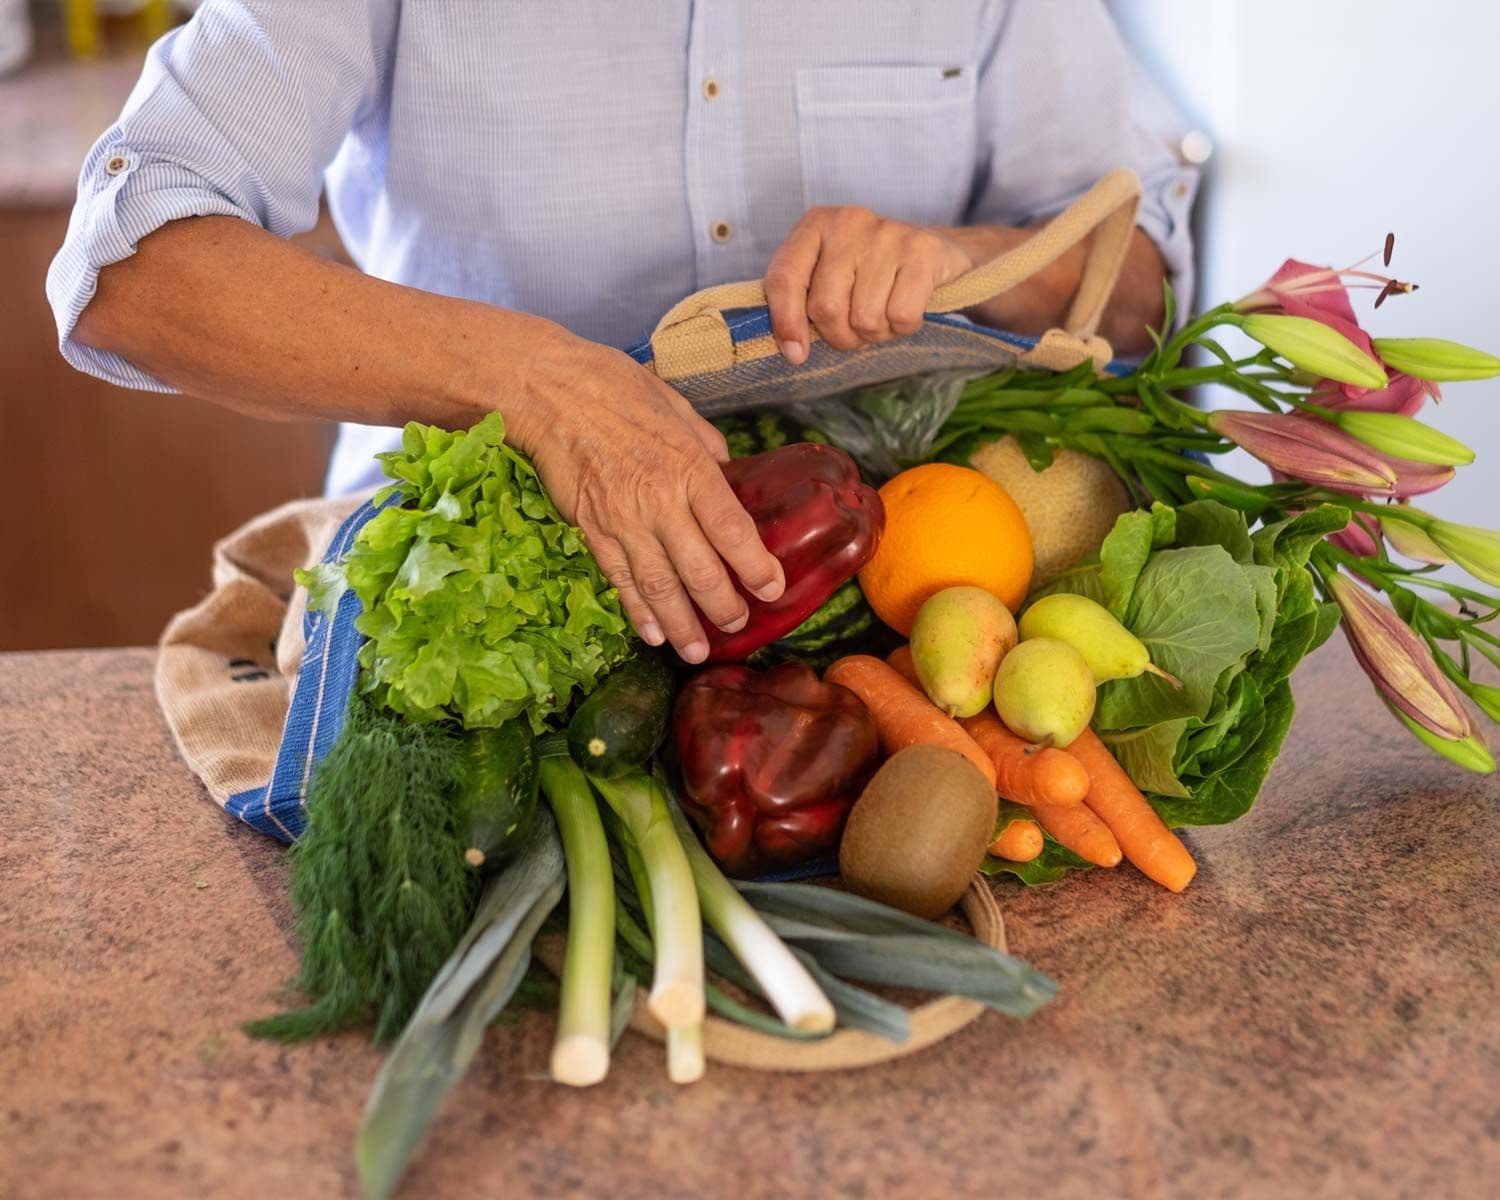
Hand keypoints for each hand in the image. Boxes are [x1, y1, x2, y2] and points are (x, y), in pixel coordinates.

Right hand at [512, 335, 784, 663]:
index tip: (774, 588)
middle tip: (739, 625)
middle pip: (701, 570)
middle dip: (724, 606)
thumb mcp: (675, 406)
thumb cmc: (614, 387)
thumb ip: (705, 444)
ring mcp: (623, 521)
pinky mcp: (591, 531)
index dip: (757, 566)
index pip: (733, 530)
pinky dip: (636, 611)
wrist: (548, 391)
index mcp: (690, 468)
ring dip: (682, 624)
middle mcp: (661, 502)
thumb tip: (725, 470)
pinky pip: (619, 580)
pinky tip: (652, 633)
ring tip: (698, 651)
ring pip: (659, 586)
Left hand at [764, 207, 976, 362]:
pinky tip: (904, 310)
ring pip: (864, 317)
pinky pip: (900, 316)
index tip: (796, 354)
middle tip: (854, 333)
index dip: (786, 323)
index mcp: (816, 224)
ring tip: (882, 317)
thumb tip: (792, 350)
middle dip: (840, 335)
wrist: (936, 252)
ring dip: (874, 333)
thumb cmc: (870, 272)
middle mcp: (849, 221)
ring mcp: (888, 233)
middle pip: (825, 306)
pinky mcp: (923, 250)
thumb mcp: (829, 275)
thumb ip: (801, 301)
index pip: (785, 278)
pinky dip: (902, 328)